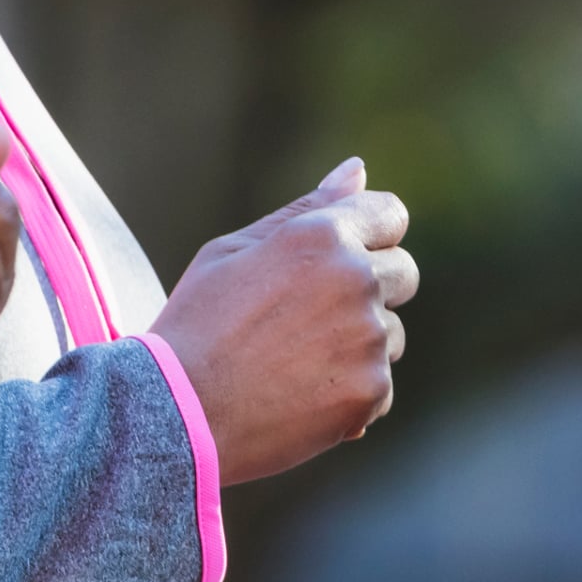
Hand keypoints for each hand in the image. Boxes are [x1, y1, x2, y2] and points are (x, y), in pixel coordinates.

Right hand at [147, 158, 414, 480]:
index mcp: (321, 235)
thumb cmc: (196, 323)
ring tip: (294, 363)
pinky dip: (350, 393)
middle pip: (403, 273)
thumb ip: (304, 209)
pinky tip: (299, 397)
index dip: (369, 234)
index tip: (342, 258)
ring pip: (391, 333)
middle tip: (308, 318)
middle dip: (370, 289)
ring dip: (359, 344)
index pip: (390, 214)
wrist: (178, 412)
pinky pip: (382, 385)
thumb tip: (357, 169)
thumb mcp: (233, 251)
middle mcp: (356, 279)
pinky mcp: (370, 391)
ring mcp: (368, 338)